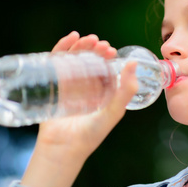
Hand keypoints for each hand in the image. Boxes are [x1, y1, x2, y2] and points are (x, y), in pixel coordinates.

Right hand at [20, 31, 136, 186]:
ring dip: (82, 45)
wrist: (64, 148)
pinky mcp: (53, 83)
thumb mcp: (114, 111)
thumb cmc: (92, 133)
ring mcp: (69, 83)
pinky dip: (64, 47)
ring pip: (76, 57)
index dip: (108, 55)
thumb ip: (126, 91)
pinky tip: (71, 38)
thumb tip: (134, 64)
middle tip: (100, 44)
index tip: (109, 49)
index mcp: (103, 89)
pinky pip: (58, 61)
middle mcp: (87, 84)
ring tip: (88, 40)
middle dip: (96, 48)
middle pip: (91, 59)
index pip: (106, 66)